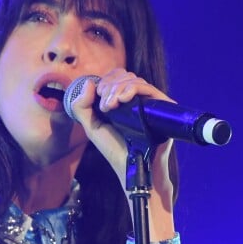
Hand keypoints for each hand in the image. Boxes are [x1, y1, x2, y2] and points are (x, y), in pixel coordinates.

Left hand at [70, 68, 176, 239]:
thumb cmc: (114, 150)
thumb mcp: (92, 127)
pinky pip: (148, 88)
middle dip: (109, 86)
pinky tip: (123, 100)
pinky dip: (132, 89)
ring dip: (117, 89)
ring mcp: (149, 102)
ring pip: (134, 80)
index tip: (98, 98)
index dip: (105, 82)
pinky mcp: (161, 107)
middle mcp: (137, 99)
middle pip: (124, 75)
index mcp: (122, 101)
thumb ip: (81, 107)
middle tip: (105, 106)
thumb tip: (89, 82)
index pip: (115, 77)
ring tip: (110, 107)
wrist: (132, 168)